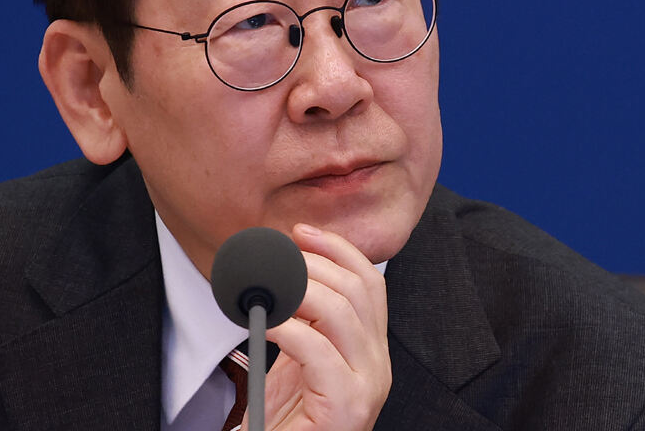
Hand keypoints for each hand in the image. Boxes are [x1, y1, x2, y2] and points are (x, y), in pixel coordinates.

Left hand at [243, 223, 391, 430]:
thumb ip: (301, 321)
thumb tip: (282, 270)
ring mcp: (368, 387)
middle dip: (313, 263)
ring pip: (341, 312)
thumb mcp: (296, 360)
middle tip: (275, 260)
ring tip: (268, 288)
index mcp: (372, 350)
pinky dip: (287, 327)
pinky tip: (265, 323)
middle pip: (358, 289)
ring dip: (298, 288)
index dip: (338, 250)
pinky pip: (317, 350)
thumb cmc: (286, 422)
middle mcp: (379, 366)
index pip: (371, 282)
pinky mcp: (347, 408)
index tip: (302, 233)